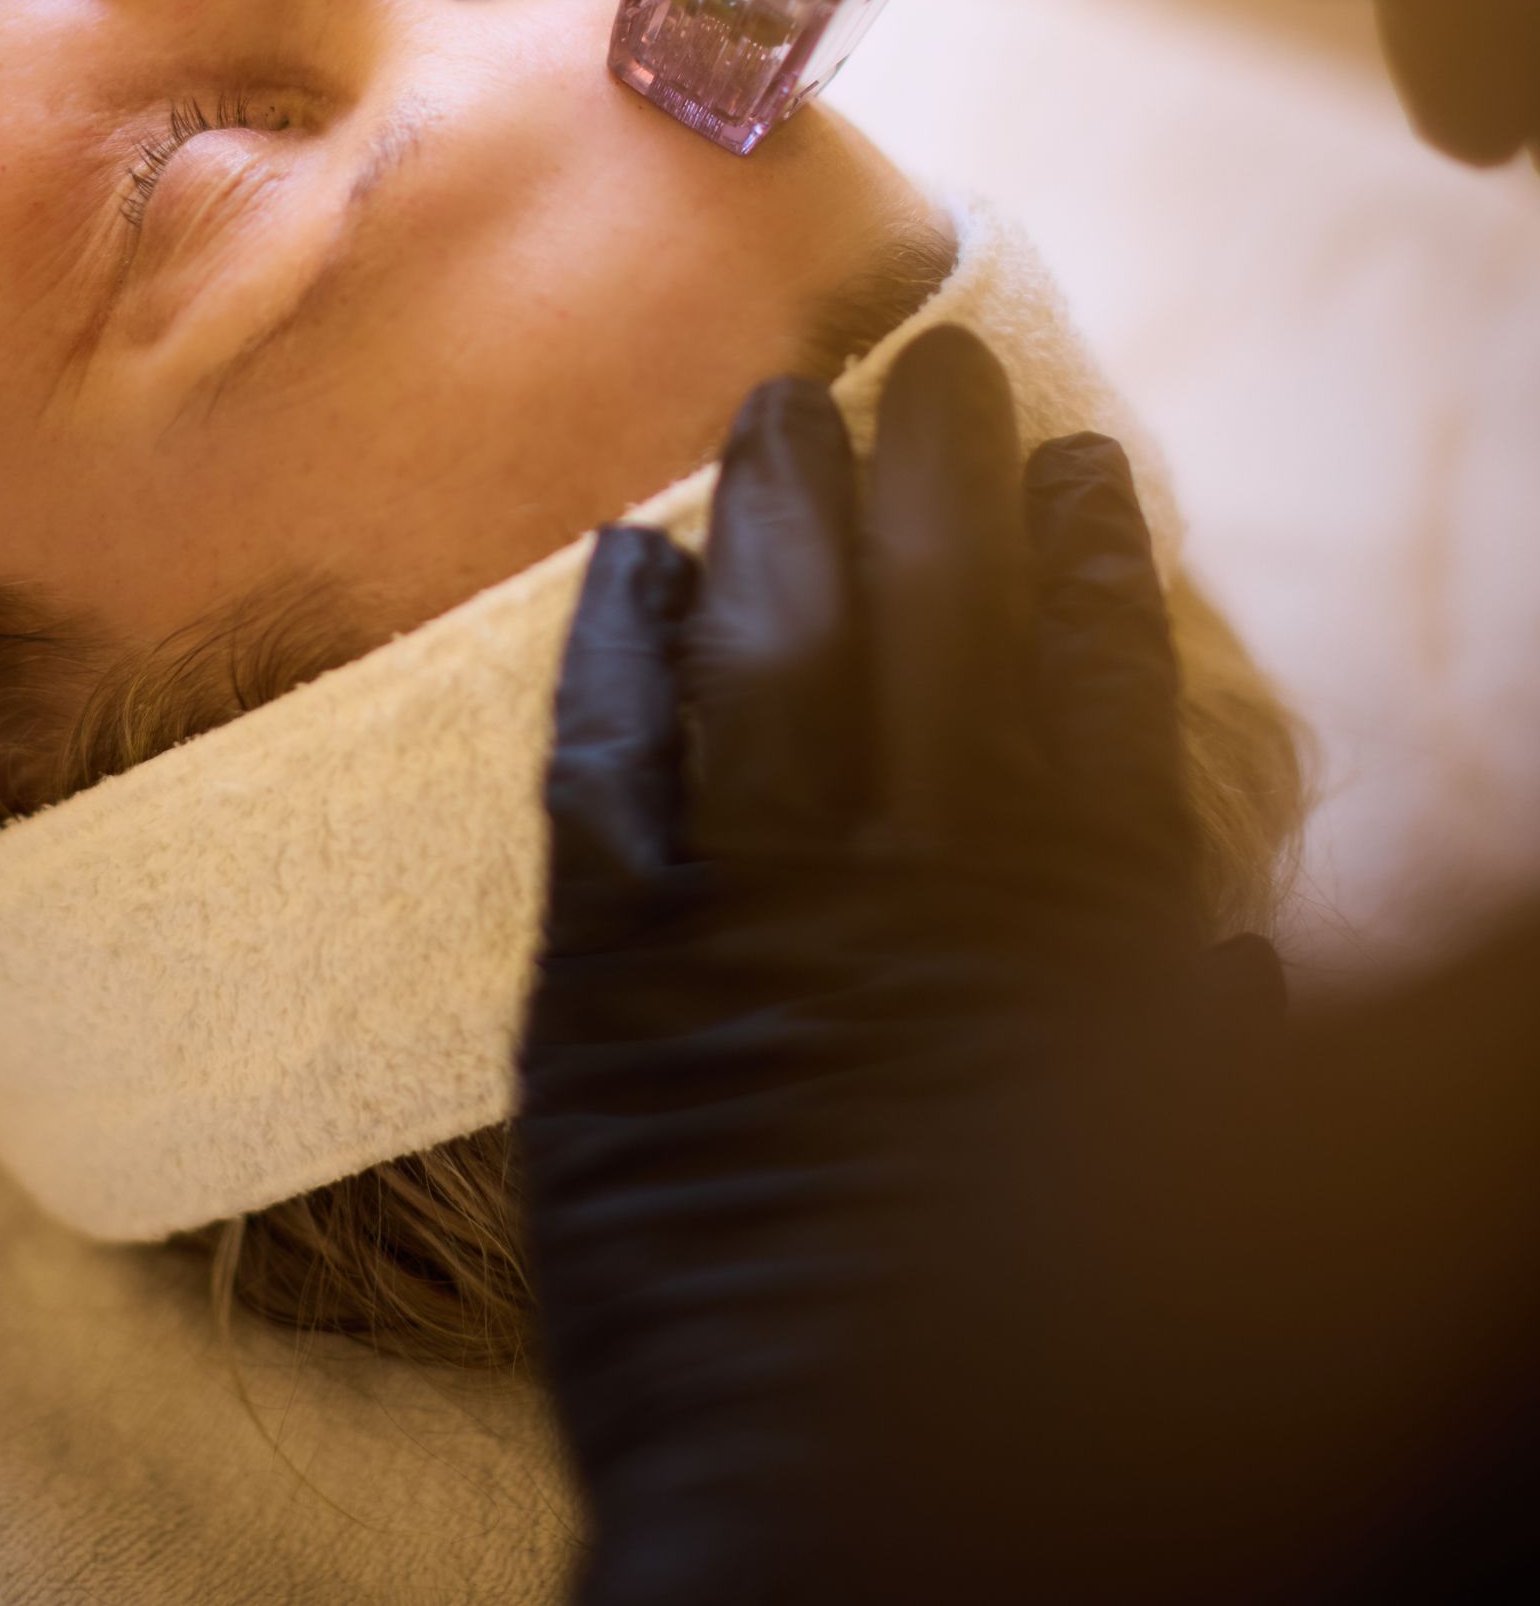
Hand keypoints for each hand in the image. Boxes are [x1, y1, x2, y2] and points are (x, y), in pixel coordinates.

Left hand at [519, 325, 1280, 1605]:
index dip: (1086, 567)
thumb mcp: (1162, 1208)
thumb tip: (1235, 961)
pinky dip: (613, 662)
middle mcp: (920, 892)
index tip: (1079, 464)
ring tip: (778, 403)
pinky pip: (610, 780)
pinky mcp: (615, 986)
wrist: (829, 1525)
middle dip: (933, 478)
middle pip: (935, 629)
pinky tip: (613, 563)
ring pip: (777, 663)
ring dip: (777, 519)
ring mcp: (761, 925)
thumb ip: (1190, 1056)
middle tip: (925, 355)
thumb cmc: (1016, 1381)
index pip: (1093, 694)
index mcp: (1067, 936)